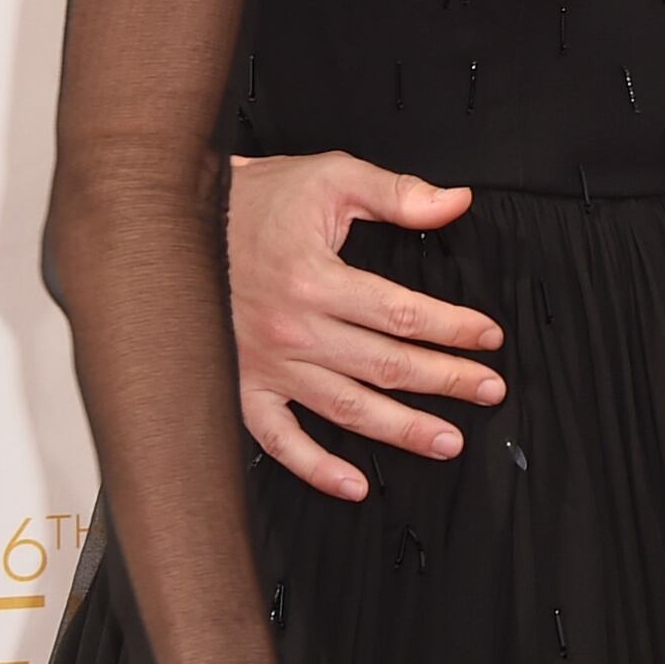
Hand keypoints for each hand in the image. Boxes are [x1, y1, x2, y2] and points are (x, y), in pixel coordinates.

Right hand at [224, 150, 503, 495]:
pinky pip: (280, 440)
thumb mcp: (330, 178)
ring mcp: (266, 365)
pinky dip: (316, 468)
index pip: (404, 314)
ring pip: (347, 409)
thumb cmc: (255, 200)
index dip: (454, 328)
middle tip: (489, 390)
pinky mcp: (241, 386)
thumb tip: (456, 203)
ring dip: (402, 429)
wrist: (174, 223)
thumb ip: (397, 194)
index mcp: (317, 279)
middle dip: (447, 380)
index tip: (489, 337)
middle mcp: (293, 330)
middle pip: (386, 365)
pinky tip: (354, 485)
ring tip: (448, 441)